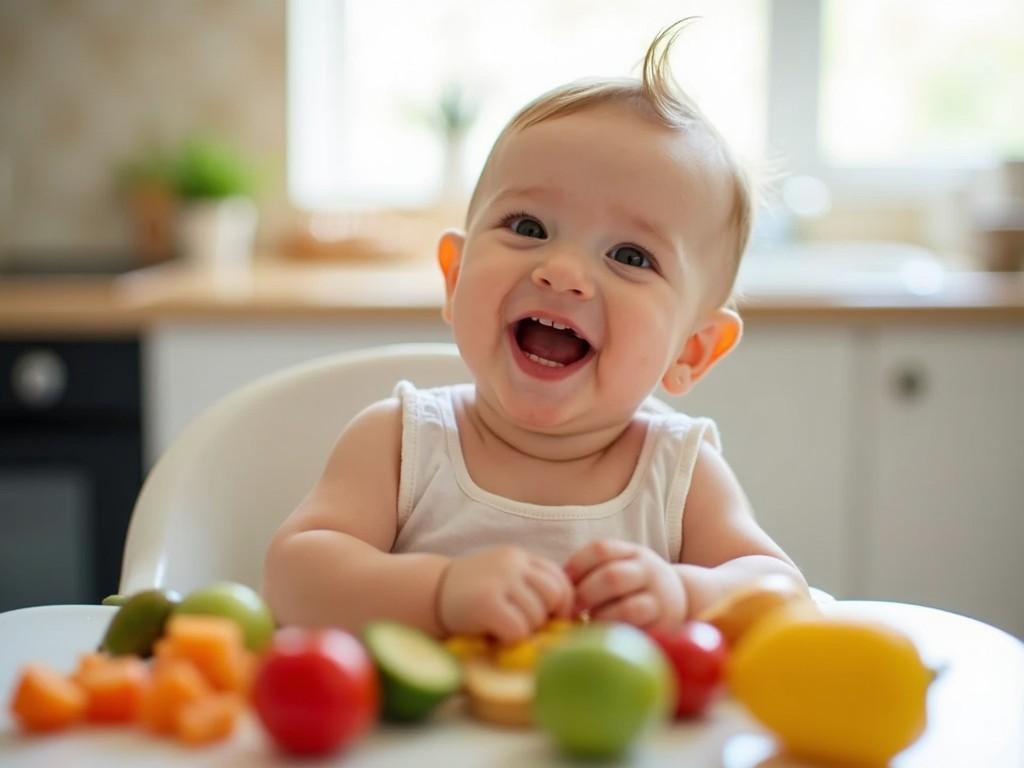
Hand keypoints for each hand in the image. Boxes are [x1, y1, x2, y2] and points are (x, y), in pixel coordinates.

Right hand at [437, 546, 573, 642]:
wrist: (428, 594)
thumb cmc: (472, 597)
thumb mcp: (505, 581)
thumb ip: (532, 589)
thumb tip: (570, 620)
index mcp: (521, 557)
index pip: (561, 579)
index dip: (560, 605)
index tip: (548, 620)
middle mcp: (512, 563)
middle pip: (555, 595)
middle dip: (545, 618)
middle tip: (524, 627)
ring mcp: (499, 580)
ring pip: (537, 615)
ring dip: (524, 631)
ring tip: (503, 629)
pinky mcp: (486, 602)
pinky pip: (518, 629)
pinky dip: (510, 639)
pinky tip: (494, 636)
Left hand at [565, 539, 685, 631]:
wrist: (681, 597)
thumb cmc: (634, 585)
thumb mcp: (621, 565)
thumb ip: (592, 571)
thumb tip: (553, 588)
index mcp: (633, 553)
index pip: (601, 549)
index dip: (576, 565)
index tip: (563, 583)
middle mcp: (650, 571)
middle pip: (612, 577)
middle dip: (585, 595)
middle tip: (570, 610)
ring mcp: (661, 599)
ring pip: (627, 608)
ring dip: (601, 619)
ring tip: (589, 623)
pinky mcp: (666, 626)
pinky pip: (638, 634)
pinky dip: (617, 636)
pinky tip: (605, 636)